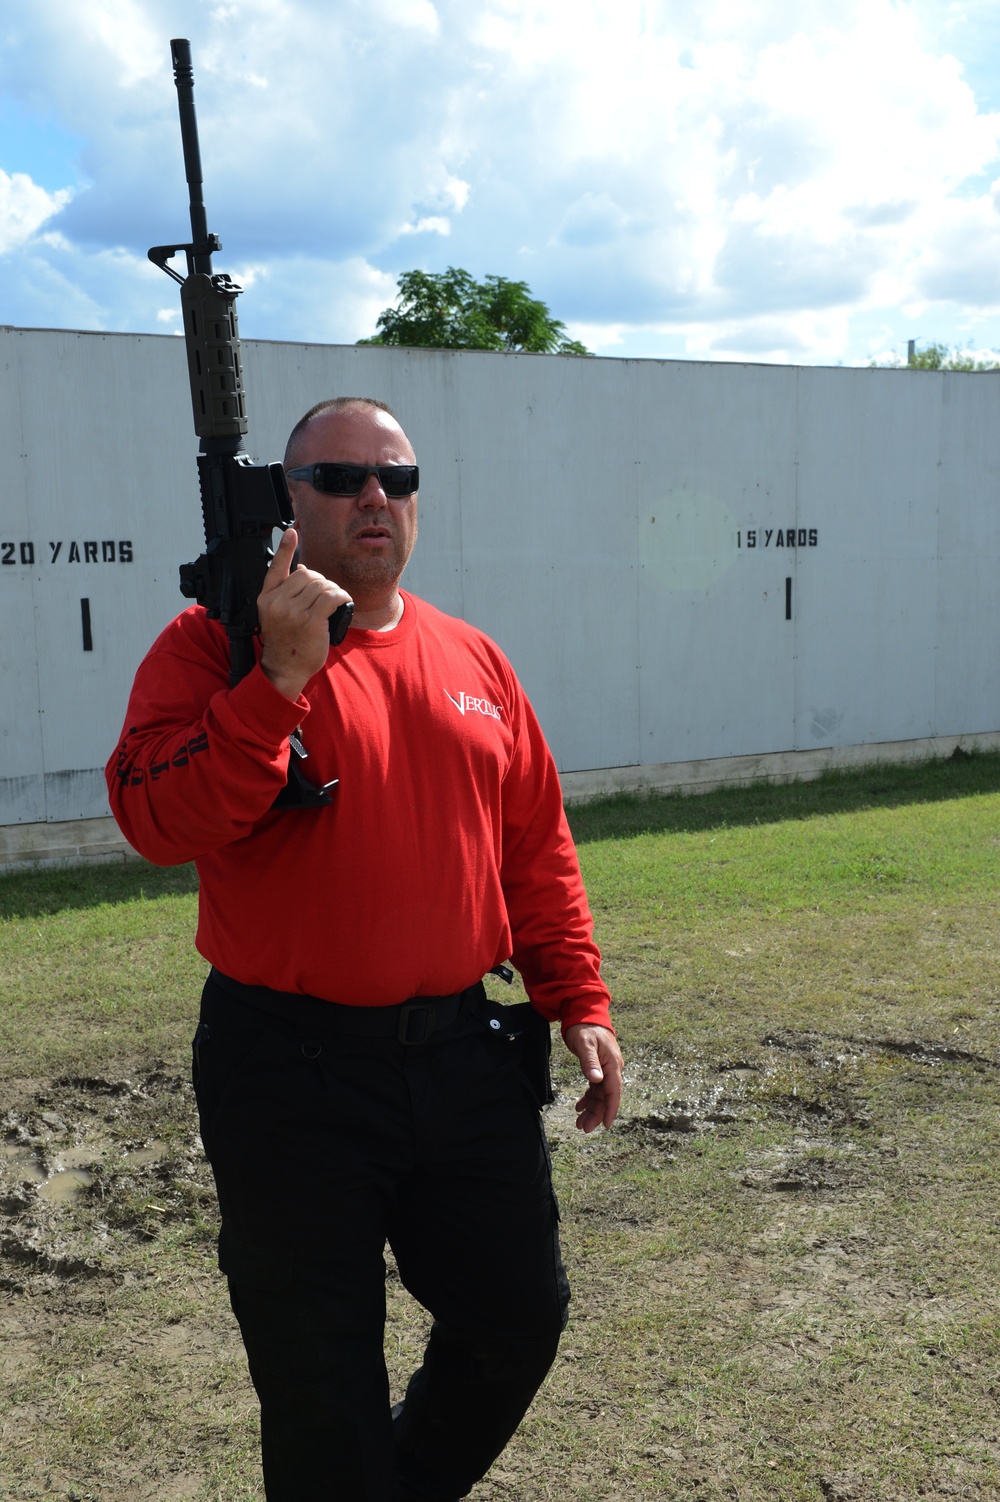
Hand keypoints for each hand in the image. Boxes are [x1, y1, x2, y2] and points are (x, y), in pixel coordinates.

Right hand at [258, 528, 352, 700]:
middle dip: (321, 582)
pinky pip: (331, 597)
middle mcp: (276, 602)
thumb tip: (301, 570)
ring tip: (333, 603)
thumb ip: (285, 593)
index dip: (286, 548)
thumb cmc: (286, 643)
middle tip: (325, 597)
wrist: (285, 669)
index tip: (291, 531)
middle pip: (306, 574)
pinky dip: (341, 597)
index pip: (275, 567)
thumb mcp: (276, 615)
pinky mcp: (310, 621)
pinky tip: (343, 602)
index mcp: (266, 598)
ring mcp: (292, 612)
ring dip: (333, 590)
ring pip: (320, 585)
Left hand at [562, 1024, 623, 1132]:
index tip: (606, 1124)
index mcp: (612, 1064)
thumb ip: (590, 1062)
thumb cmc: (585, 1028)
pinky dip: (588, 1098)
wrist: (585, 1014)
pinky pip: (595, 1087)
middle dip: (597, 1113)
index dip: (611, 1109)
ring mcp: (606, 1069)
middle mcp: (612, 1068)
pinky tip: (580, 1107)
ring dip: (591, 1108)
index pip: (614, 1091)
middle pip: (606, 1096)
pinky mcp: (598, 1068)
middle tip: (584, 1128)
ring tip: (580, 1122)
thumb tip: (596, 1080)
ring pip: (600, 1094)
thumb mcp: (585, 1044)